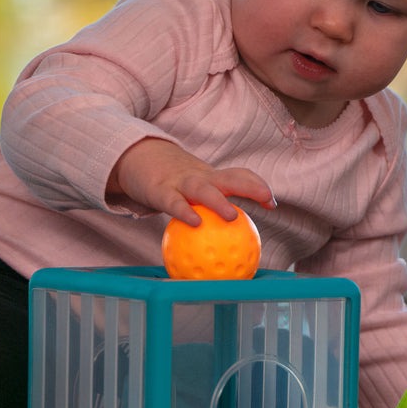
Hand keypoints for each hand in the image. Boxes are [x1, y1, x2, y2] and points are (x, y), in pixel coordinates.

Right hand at [107, 138, 275, 225]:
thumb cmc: (169, 183)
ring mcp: (180, 182)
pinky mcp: (160, 190)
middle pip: (230, 177)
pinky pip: (174, 202)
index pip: (238, 176)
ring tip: (232, 215)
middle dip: (250, 185)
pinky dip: (185, 212)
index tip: (271, 203)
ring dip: (219, 201)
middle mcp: (199, 177)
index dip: (256, 186)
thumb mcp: (190, 191)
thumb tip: (224, 250)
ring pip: (203, 189)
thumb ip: (205, 214)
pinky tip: (195, 223)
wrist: (136, 157)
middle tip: (266, 198)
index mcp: (209, 177)